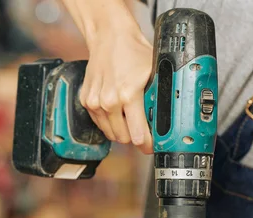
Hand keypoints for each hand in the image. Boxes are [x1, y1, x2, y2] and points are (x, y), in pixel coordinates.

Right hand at [81, 24, 153, 153]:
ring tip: (130, 119)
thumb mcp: (154, 74)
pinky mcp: (86, 101)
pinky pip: (99, 123)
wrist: (110, 37)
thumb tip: (167, 119)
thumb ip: (158, 98)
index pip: (138, 135)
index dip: (147, 144)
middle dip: (134, 137)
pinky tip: (117, 111)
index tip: (151, 146)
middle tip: (142, 131)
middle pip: (123, 138)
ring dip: (121, 130)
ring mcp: (95, 102)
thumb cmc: (133, 52)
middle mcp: (109, 101)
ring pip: (111, 134)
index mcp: (128, 96)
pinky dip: (109, 121)